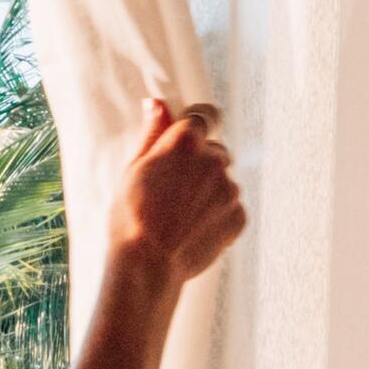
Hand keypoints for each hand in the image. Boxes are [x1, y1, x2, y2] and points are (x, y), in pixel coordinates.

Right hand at [71, 96, 243, 368]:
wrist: (147, 265)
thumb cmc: (130, 216)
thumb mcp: (133, 168)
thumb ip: (152, 132)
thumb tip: (156, 102)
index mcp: (187, 141)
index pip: (203, 116)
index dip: (193, 129)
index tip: (183, 145)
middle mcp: (215, 159)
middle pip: (214, 151)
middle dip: (199, 164)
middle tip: (171, 191)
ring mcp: (230, 189)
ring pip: (223, 180)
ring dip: (208, 191)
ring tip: (179, 216)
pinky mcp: (239, 217)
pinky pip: (231, 208)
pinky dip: (216, 215)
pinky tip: (192, 229)